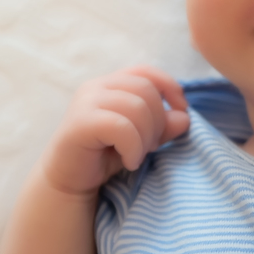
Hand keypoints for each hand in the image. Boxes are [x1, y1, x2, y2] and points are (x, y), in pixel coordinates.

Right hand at [40, 66, 189, 195]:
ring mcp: (85, 102)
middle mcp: (95, 87)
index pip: (145, 71)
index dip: (169, 85)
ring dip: (146, 138)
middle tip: (150, 147)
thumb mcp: (142, 139)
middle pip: (146, 90)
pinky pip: (122, 128)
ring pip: (137, 108)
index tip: (182, 110)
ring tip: (137, 155)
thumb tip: (185, 117)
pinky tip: (129, 162)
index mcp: (110, 84)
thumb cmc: (104, 156)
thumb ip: (163, 126)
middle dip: (158, 122)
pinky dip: (134, 148)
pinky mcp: (81, 123)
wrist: (69, 181)